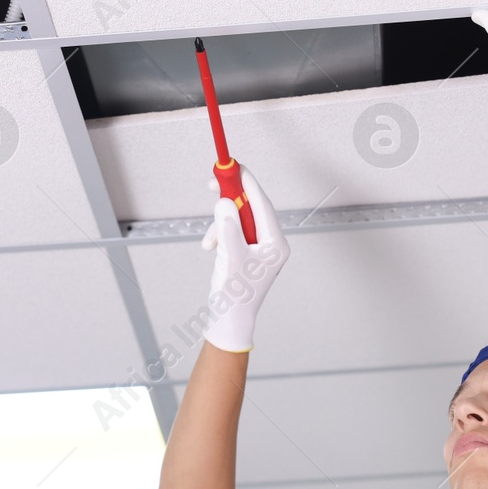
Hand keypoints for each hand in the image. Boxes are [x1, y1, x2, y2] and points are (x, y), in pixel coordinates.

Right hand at [199, 165, 289, 353]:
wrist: (229, 321)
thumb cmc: (235, 295)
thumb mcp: (230, 256)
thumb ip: (228, 227)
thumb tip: (225, 202)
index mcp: (276, 244)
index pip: (263, 205)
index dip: (248, 184)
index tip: (235, 168)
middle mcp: (271, 244)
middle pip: (251, 209)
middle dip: (230, 200)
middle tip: (213, 184)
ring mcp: (259, 248)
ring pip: (238, 220)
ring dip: (220, 225)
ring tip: (210, 243)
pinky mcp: (246, 252)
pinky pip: (232, 232)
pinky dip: (219, 236)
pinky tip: (211, 247)